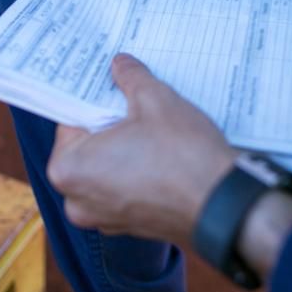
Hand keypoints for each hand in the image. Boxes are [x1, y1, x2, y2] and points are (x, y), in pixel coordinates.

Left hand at [46, 53, 237, 246]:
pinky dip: (136, 171)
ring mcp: (103, 219)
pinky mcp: (128, 226)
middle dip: (110, 124)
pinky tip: (161, 155)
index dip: (95, 98)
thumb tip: (121, 65)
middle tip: (136, 104)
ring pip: (106, 168)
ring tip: (152, 128)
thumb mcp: (155, 100)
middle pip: (87, 146)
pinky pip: (123, 189)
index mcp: (69, 168)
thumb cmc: (183, 157)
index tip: (111, 86)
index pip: (71, 120)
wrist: (223, 206)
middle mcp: (76, 200)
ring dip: (124, 147)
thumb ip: (131, 77)